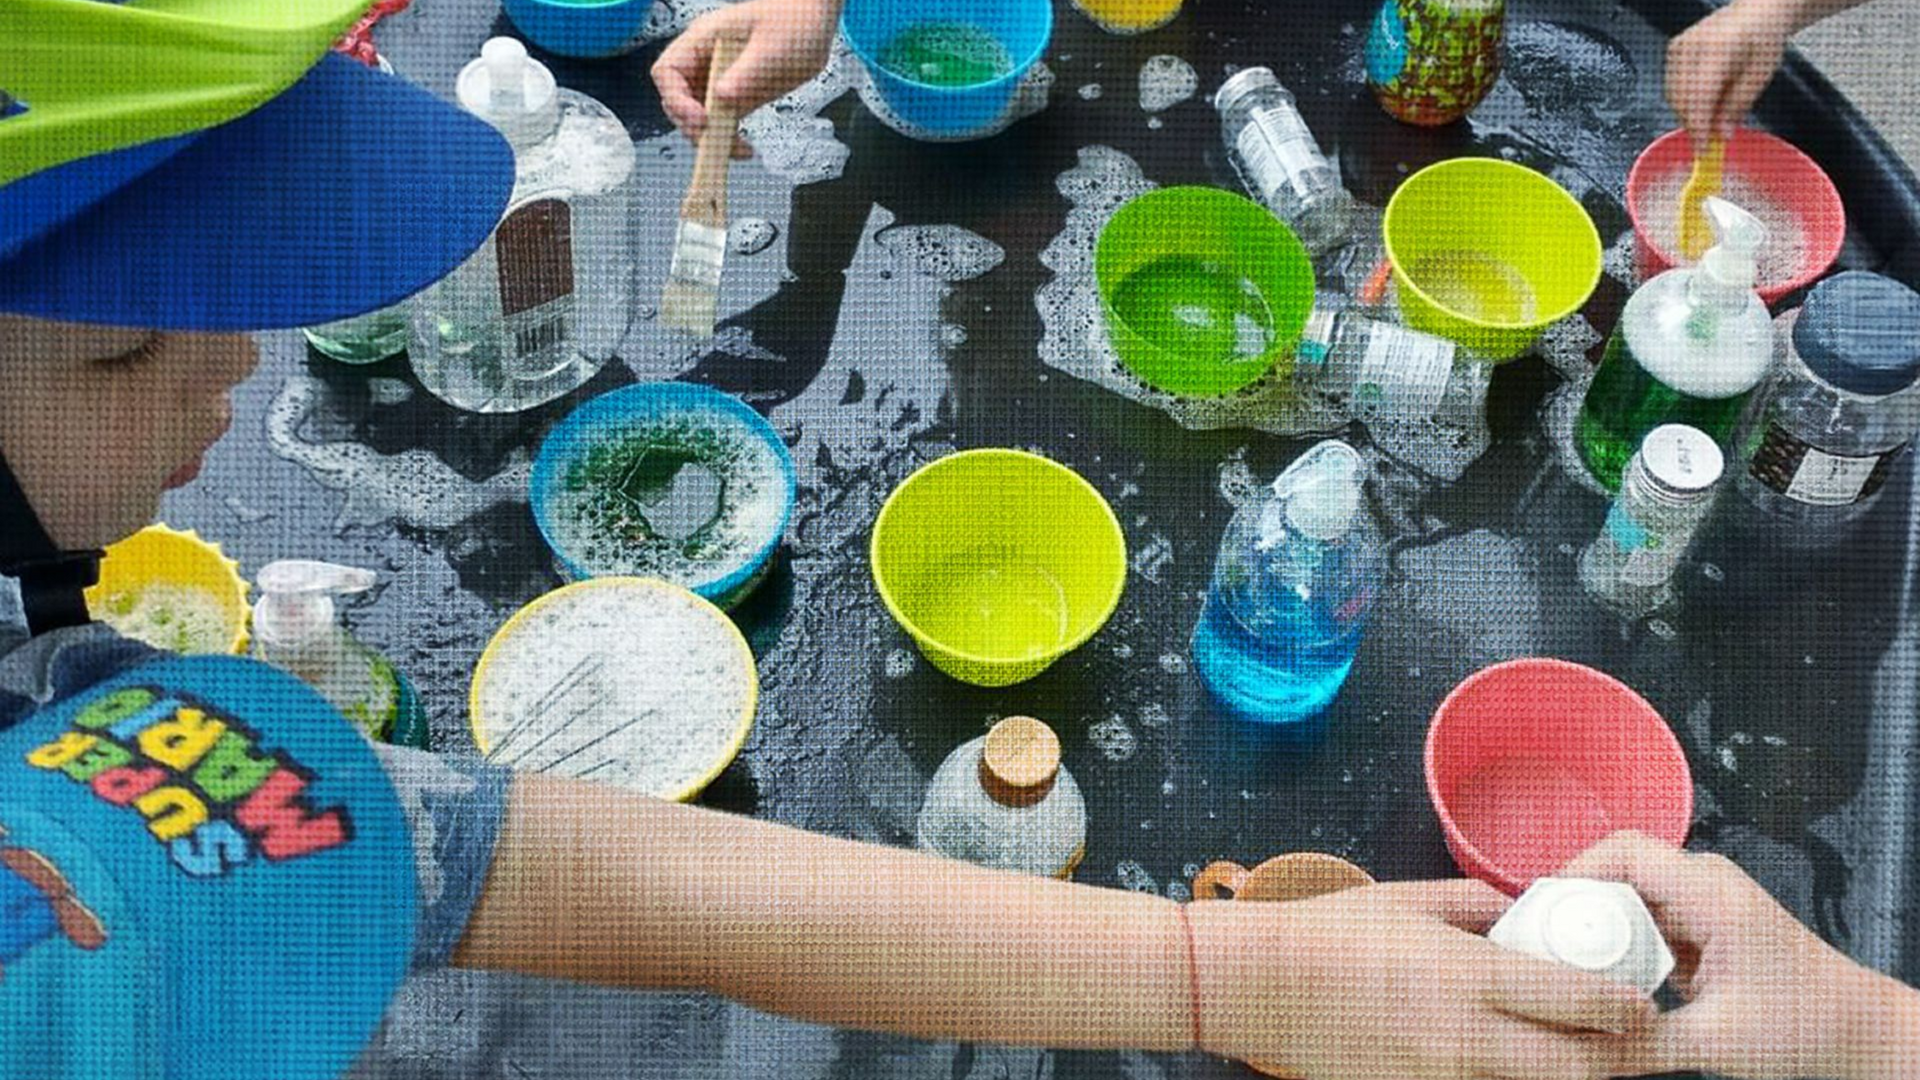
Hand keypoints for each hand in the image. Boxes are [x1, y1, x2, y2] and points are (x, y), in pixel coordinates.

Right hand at [651, 0, 841, 156]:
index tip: (701, 118)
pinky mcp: (737, 96)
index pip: (668, 72)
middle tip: (716, 142)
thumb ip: (746, 73)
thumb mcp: (770, 47)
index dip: (677, 98)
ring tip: (738, 151)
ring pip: (699, 117)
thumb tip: (721, 97)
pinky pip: (721, 123)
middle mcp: (706, 62)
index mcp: (703, 40)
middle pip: (678, 100)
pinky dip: (729, 140)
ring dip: (711, 139)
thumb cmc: (792, 20)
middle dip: (693, 125)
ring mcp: (720, 80)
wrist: (814, 21)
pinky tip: (745, 149)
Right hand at [1189, 880, 1653, 1078]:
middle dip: (1613, 1058)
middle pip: (1578, 1068)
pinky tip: (1502, 1059)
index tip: (1640, 1003)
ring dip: (1560, 1073)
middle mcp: (1468, 1036)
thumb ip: (1476, 904)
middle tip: (1621, 1040)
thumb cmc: (1329, 933)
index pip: (1582, 1002)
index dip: (1627, 1009)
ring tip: (1563, 1051)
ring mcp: (1444, 1076)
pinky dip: (1504, 1078)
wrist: (1260, 985)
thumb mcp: (1408, 899)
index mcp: (1471, 976)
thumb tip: (1518, 911)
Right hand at [1564, 831, 1919, 1078]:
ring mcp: (1702, 905)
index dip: (1572, 874)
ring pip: (1624, 899)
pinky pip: (1641, 922)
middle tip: (1547, 951)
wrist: (1860, 1034)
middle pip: (1614, 873)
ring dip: (1595, 931)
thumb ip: (1641, 1044)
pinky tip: (1605, 980)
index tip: (1542, 914)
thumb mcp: (1717, 1042)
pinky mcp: (1698, 928)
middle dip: (1575, 911)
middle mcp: (1706, 887)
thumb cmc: (1813, 1025)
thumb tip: (1579, 1049)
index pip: (1623, 851)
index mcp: (1713, 895)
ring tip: (1570, 968)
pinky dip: (1617, 947)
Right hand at [1664, 0, 1798, 141]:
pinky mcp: (1673, 50)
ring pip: (1674, 96)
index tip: (1704, 149)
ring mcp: (1679, 47)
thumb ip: (1738, 105)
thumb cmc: (1762, 39)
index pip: (1699, 97)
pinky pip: (1672, 86)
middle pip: (1682, 100)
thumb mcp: (1761, 75)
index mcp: (1718, 49)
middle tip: (1711, 138)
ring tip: (1711, 116)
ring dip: (1689, 112)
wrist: (1756, 14)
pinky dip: (1685, 100)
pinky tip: (1703, 100)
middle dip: (1695, 123)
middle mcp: (1692, 47)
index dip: (1699, 127)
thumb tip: (1721, 133)